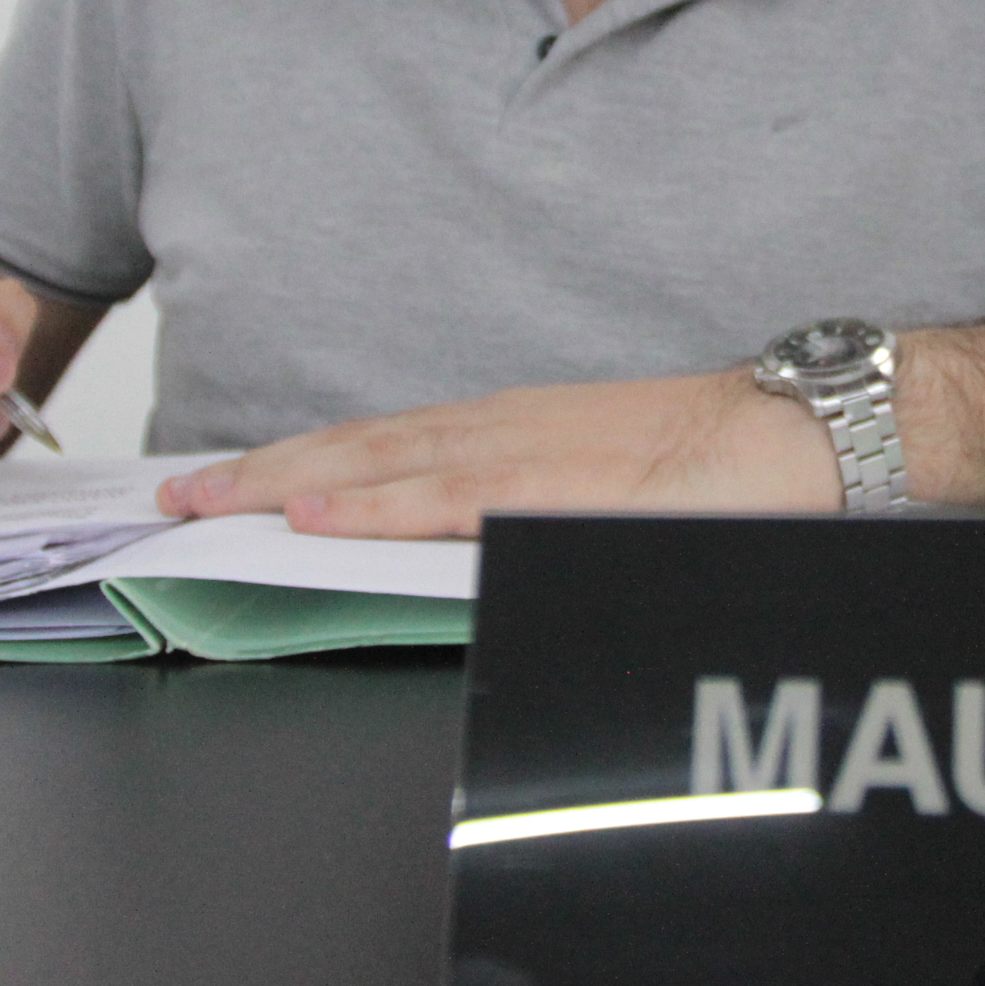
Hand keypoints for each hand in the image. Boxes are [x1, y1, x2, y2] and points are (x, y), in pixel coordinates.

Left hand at [156, 370, 842, 538]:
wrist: (812, 429)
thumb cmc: (725, 465)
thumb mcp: (607, 491)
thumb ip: (531, 517)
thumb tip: (468, 556)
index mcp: (514, 432)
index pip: (383, 446)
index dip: (299, 462)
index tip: (226, 483)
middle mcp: (507, 430)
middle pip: (361, 449)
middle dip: (261, 471)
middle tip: (172, 496)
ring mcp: (530, 451)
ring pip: (384, 464)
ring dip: (289, 480)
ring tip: (211, 500)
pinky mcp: (563, 483)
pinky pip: (448, 496)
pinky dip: (374, 504)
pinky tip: (317, 514)